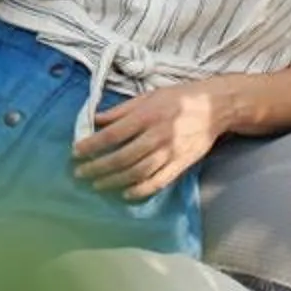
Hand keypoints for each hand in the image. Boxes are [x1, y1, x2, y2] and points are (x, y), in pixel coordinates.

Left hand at [73, 80, 225, 199]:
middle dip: (98, 167)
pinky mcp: (181, 165)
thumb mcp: (147, 97)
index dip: (92, 145)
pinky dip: (140, 190)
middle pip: (122, 157)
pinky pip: (158, 182)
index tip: (76, 152)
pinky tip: (125, 194)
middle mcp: (157, 136)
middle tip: (80, 173)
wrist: (214, 108)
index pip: (112, 135)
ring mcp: (170, 153)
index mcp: (146, 115)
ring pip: (137, 173)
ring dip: (114, 181)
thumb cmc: (178, 98)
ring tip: (96, 184)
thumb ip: (121, 110)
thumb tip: (95, 119)